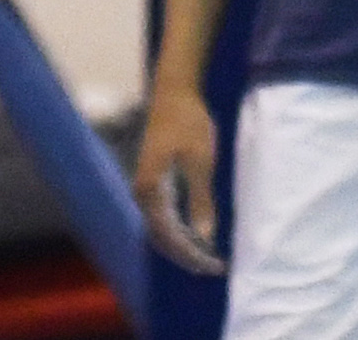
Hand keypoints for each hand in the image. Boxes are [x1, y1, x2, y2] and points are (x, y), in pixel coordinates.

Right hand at [132, 82, 224, 273]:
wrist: (174, 91)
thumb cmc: (188, 122)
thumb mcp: (200, 161)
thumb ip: (201, 200)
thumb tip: (205, 237)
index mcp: (150, 190)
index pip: (169, 236)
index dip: (192, 254)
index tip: (215, 263)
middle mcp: (142, 193)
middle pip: (161, 237)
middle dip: (187, 255)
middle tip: (214, 266)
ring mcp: (145, 188)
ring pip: (161, 229)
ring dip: (183, 245)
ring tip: (207, 257)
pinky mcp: (152, 182)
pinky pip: (163, 216)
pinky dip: (179, 230)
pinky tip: (196, 234)